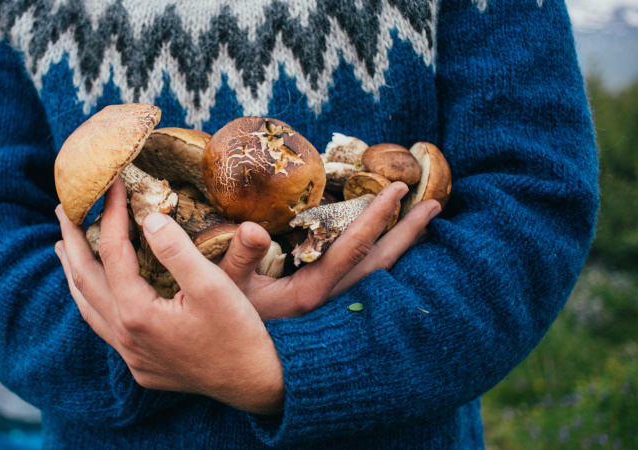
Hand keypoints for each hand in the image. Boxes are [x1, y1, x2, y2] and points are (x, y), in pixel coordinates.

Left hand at [54, 179, 283, 414]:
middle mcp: (125, 336)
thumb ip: (176, 249)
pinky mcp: (141, 366)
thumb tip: (147, 217)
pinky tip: (97, 292)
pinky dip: (92, 299)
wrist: (255, 385)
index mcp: (137, 313)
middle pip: (84, 278)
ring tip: (63, 246)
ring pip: (88, 306)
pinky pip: (103, 326)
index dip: (110, 213)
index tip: (113, 184)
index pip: (113, 251)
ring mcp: (130, 355)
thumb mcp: (213, 285)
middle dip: (73, 239)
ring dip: (74, 272)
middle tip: (63, 208)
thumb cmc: (239, 334)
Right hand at [217, 184, 440, 320]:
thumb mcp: (221, 288)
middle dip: (407, 232)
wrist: (234, 370)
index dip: (376, 216)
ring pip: (378, 278)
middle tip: (434, 203)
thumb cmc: (221, 323)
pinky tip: (392, 258)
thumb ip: (239, 257)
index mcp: (309, 293)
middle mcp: (328, 304)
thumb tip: (254, 228)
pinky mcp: (329, 317)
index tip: (398, 188)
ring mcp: (331, 312)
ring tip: (424, 227)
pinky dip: (385, 268)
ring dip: (402, 251)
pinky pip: (368, 288)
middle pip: (379, 264)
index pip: (351, 247)